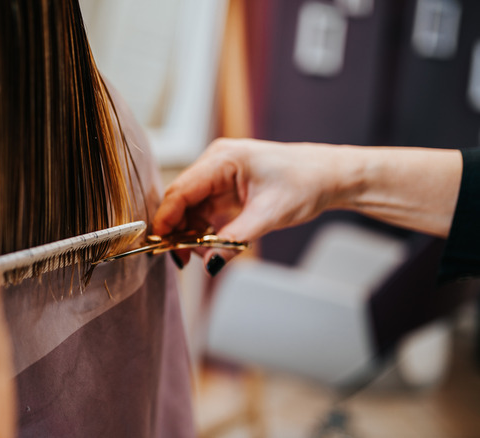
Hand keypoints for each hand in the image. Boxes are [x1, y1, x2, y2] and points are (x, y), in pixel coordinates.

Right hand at [154, 139, 359, 271]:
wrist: (330, 176)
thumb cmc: (306, 182)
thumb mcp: (269, 216)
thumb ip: (234, 241)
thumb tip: (210, 264)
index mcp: (222, 159)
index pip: (180, 191)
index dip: (166, 220)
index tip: (161, 245)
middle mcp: (215, 162)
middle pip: (181, 199)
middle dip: (179, 230)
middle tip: (184, 259)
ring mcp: (219, 173)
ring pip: (190, 207)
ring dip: (192, 232)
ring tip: (206, 254)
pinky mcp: (225, 186)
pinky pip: (204, 209)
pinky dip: (204, 228)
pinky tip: (213, 244)